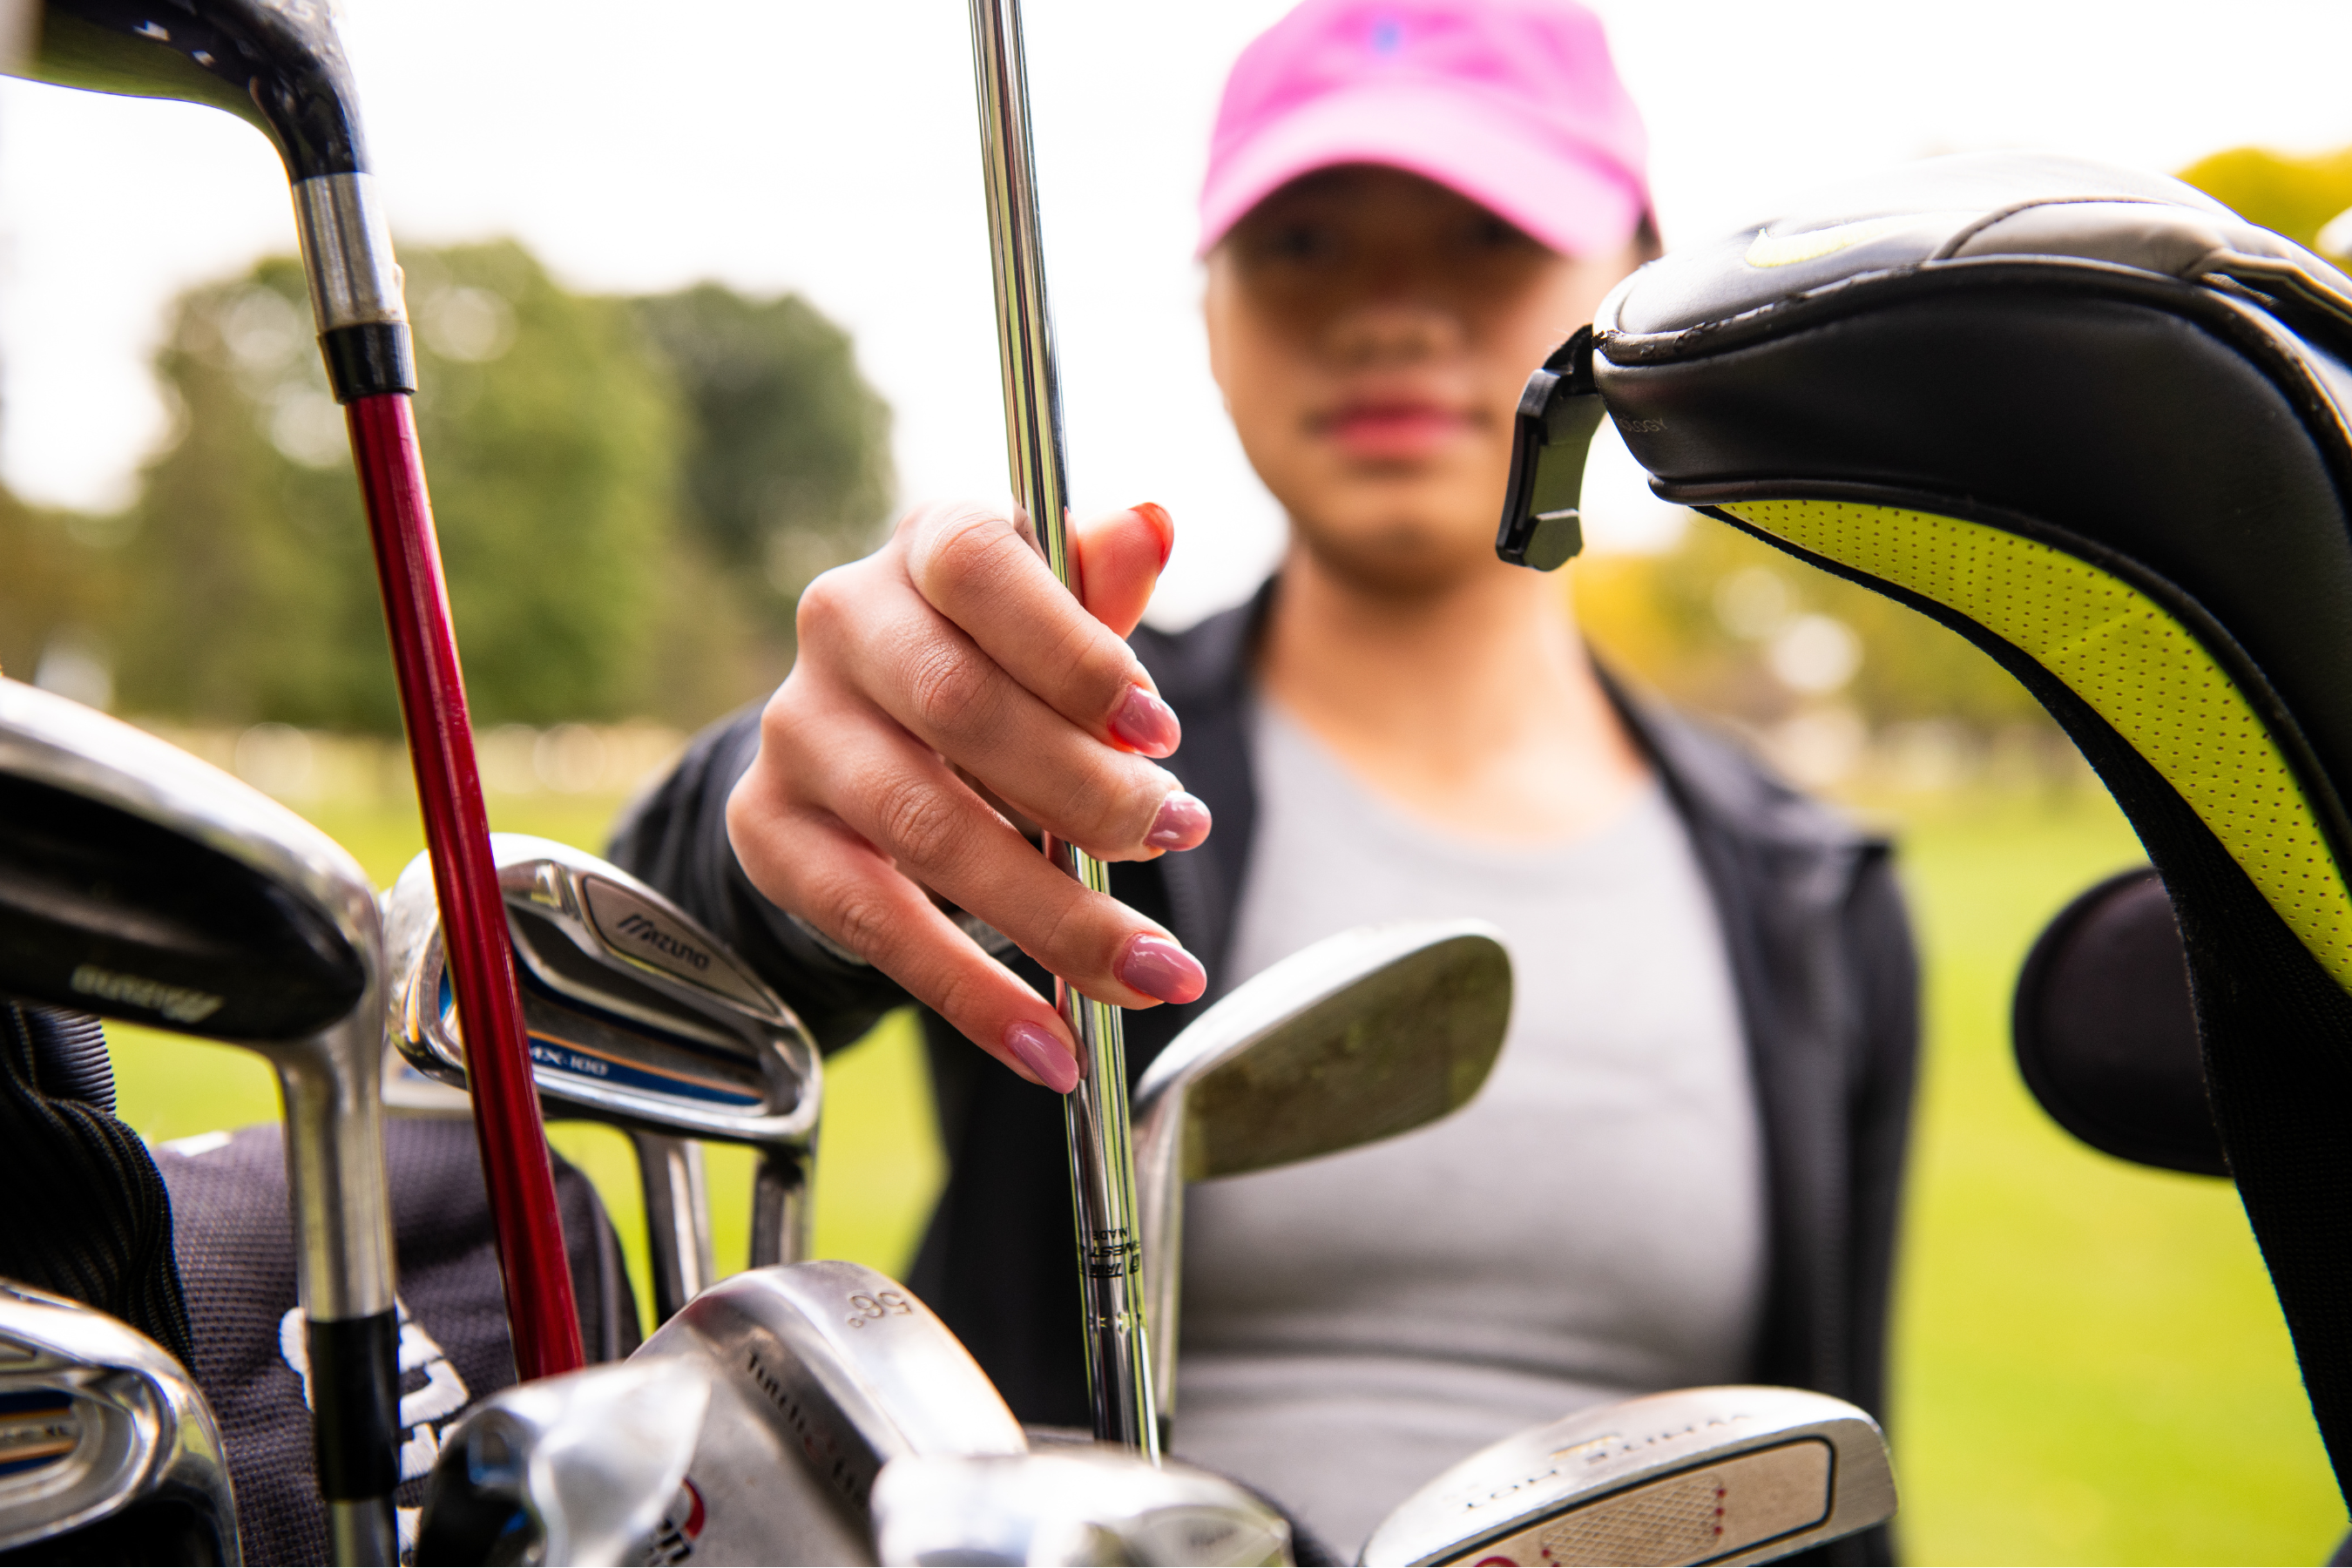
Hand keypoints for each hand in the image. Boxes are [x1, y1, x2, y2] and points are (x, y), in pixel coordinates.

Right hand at [726, 501, 1208, 1093]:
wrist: (872, 736)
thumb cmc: (998, 664)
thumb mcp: (1053, 617)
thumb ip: (1099, 587)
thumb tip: (1151, 524)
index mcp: (926, 549)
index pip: (982, 570)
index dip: (1071, 648)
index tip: (1159, 730)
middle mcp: (843, 625)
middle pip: (960, 708)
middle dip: (1085, 791)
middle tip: (1176, 839)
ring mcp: (796, 732)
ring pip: (926, 828)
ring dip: (1053, 914)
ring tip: (1153, 970)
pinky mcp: (771, 832)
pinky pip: (874, 924)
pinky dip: (972, 995)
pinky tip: (1049, 1043)